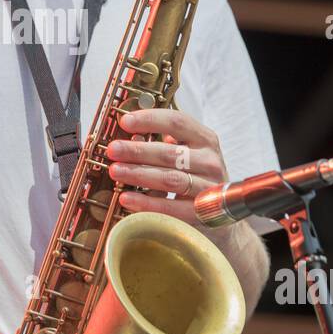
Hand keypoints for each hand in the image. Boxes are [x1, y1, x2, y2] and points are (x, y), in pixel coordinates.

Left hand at [105, 108, 228, 229]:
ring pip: (170, 178)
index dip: (149, 120)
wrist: (220, 210)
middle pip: (170, 152)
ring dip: (139, 174)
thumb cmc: (195, 175)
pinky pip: (171, 207)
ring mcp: (208, 187)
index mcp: (205, 139)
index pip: (177, 122)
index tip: (125, 121)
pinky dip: (147, 203)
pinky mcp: (202, 213)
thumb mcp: (184, 153)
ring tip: (115, 171)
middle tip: (113, 150)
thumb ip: (161, 143)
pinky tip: (127, 198)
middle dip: (137, 151)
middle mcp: (210, 160)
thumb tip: (130, 139)